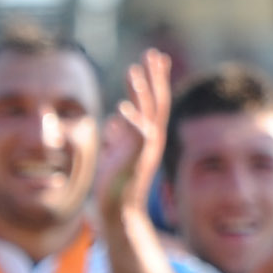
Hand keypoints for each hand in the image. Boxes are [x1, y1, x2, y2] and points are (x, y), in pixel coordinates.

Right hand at [100, 50, 173, 219]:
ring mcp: (135, 148)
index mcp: (149, 138)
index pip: (153, 102)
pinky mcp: (124, 157)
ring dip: (137, 93)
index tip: (151, 57)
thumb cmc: (120, 194)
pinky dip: (122, 119)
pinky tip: (118, 116)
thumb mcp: (126, 166)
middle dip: (152, 78)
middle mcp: (146, 140)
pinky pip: (123, 132)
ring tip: (134, 74)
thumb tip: (129, 113)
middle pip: (151, 103)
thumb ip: (132, 142)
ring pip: (138, 115)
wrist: (120, 218)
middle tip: (152, 54)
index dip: (152, 80)